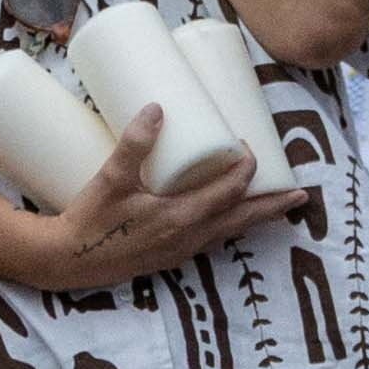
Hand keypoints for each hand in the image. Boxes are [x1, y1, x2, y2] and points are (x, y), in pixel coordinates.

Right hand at [36, 116, 285, 289]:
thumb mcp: (110, 179)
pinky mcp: (172, 256)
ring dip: (255, 218)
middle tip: (300, 194)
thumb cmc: (89, 220)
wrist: (68, 261)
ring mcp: (182, 250)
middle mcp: (189, 238)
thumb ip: (134, 143)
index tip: (247, 147)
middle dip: (272, 206)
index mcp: (181, 218)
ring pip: (230, 232)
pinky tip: (231, 220)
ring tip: (278, 207)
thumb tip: (157, 107)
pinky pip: (213, 240)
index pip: (228, 193)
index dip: (244, 169)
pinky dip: (231, 227)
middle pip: (242, 219)